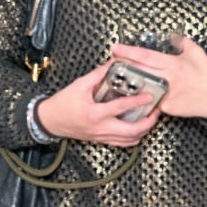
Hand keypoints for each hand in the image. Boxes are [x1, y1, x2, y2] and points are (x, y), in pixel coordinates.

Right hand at [36, 63, 159, 147]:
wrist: (50, 121)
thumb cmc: (63, 103)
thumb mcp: (79, 85)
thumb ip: (98, 74)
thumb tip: (114, 63)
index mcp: (95, 113)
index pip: (121, 108)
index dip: (137, 102)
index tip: (150, 97)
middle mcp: (101, 128)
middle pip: (132, 131)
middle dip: (148, 123)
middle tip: (156, 111)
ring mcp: (102, 137)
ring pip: (130, 140)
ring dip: (143, 131)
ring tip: (151, 118)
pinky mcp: (102, 140)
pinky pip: (123, 144)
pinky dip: (134, 137)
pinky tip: (139, 128)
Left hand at [109, 37, 206, 119]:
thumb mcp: (197, 53)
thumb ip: (182, 42)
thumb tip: (171, 35)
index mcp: (174, 64)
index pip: (146, 56)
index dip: (129, 52)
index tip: (115, 48)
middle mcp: (169, 79)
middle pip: (140, 71)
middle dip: (123, 65)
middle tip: (112, 60)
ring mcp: (167, 95)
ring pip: (143, 87)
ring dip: (131, 82)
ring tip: (121, 76)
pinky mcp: (167, 108)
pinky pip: (153, 100)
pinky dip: (147, 96)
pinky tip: (140, 93)